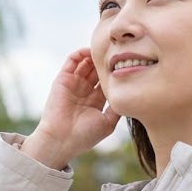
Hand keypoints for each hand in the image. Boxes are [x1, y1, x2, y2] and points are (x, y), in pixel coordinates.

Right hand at [22, 48, 120, 169]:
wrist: (61, 140)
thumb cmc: (85, 135)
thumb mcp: (108, 122)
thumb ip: (117, 108)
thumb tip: (129, 93)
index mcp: (96, 100)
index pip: (107, 81)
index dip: (116, 72)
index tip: (128, 64)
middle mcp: (85, 90)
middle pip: (98, 69)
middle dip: (106, 61)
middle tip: (118, 53)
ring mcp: (73, 83)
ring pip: (86, 62)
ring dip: (95, 55)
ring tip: (106, 50)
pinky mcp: (63, 78)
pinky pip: (72, 60)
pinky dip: (81, 53)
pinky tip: (91, 51)